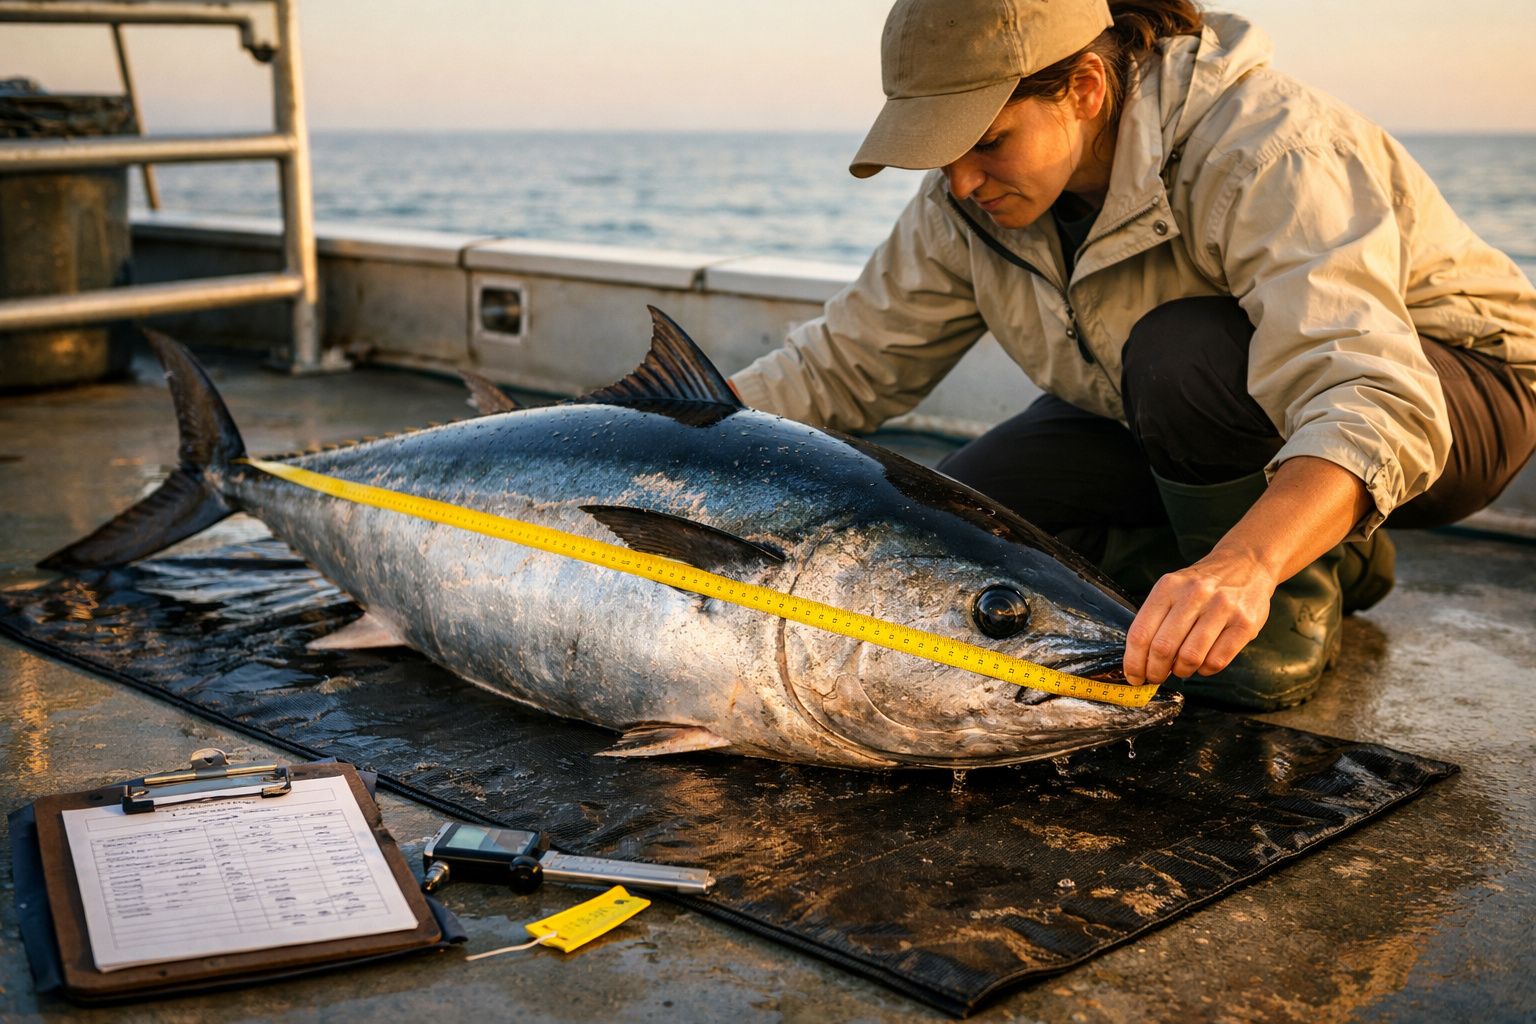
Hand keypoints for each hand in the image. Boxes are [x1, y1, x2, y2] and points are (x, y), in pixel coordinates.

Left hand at [1123, 550, 1276, 683]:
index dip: (1133, 662)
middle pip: (1163, 648)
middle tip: (1155, 678)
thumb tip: (1140, 663)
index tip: (1134, 677)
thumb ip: (1156, 621)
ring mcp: (1222, 608)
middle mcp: (1194, 595)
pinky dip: (1205, 670)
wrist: (1246, 564)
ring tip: (1181, 668)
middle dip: (1155, 671)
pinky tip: (1203, 662)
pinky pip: (1217, 661)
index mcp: (1168, 587)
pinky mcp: (1245, 623)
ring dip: (1181, 671)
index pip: (1141, 633)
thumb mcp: (1173, 590)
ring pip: (1190, 657)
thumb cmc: (1202, 586)